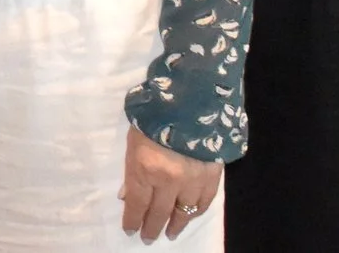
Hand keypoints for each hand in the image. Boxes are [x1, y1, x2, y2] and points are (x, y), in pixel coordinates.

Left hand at [119, 125, 221, 242]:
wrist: (192, 101)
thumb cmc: (154, 117)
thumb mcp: (133, 140)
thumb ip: (131, 170)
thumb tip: (126, 195)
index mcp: (145, 168)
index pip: (136, 204)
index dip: (132, 220)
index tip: (130, 230)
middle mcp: (169, 180)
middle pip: (159, 213)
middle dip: (151, 228)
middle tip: (148, 238)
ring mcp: (192, 180)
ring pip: (184, 212)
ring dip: (176, 225)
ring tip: (170, 234)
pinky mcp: (211, 176)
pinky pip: (204, 202)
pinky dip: (196, 211)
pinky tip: (190, 215)